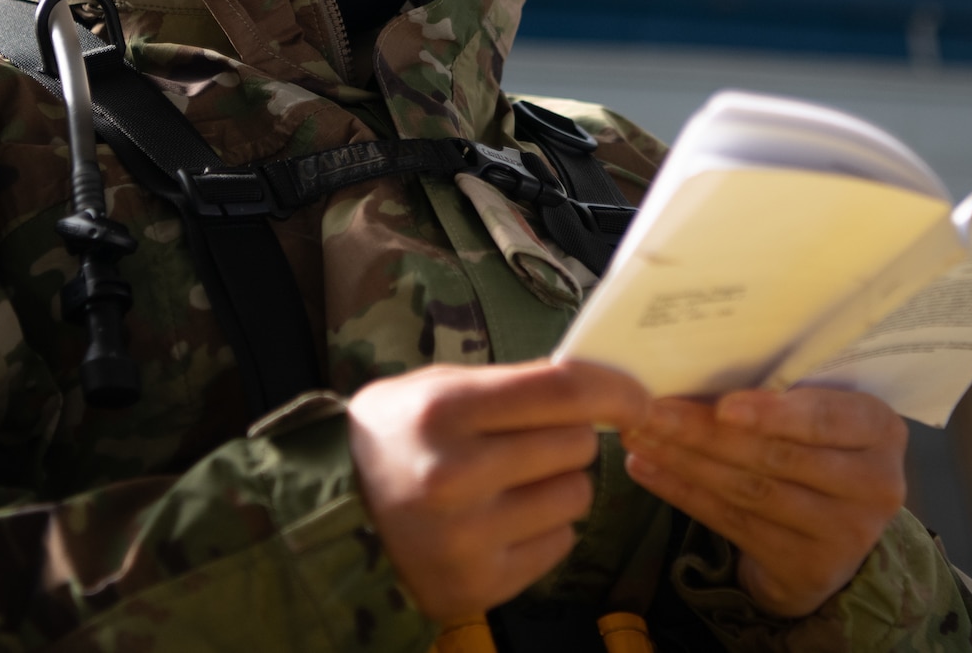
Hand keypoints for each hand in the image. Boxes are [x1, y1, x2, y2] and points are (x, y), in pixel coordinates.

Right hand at [347, 360, 649, 625]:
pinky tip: (500, 522)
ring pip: (578, 496)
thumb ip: (514, 385)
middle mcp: (455, 477)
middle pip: (578, 444)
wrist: (334, 516)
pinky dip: (543, 530)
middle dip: (566, 437)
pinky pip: (561, 543)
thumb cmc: (399, 437)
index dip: (614, 390)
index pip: (563, 391)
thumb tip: (605, 385)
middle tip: (528, 442)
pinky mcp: (479, 586)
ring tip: (510, 484)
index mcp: (445, 412)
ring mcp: (467, 539)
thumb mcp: (439, 389)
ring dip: (558, 485)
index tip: (637, 396)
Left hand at [623, 387, 906, 617]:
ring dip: (684, 460)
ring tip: (639, 435)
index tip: (723, 405)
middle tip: (650, 410)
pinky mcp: (807, 569)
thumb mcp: (824, 417)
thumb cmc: (821, 449)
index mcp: (881, 430)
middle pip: (777, 456)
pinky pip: (733, 523)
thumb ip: (787, 395)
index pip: (826, 419)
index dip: (774, 414)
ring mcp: (844, 534)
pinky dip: (683, 493)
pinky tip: (649, 469)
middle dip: (705, 432)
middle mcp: (875, 485)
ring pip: (749, 490)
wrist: (836, 535)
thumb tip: (699, 363)